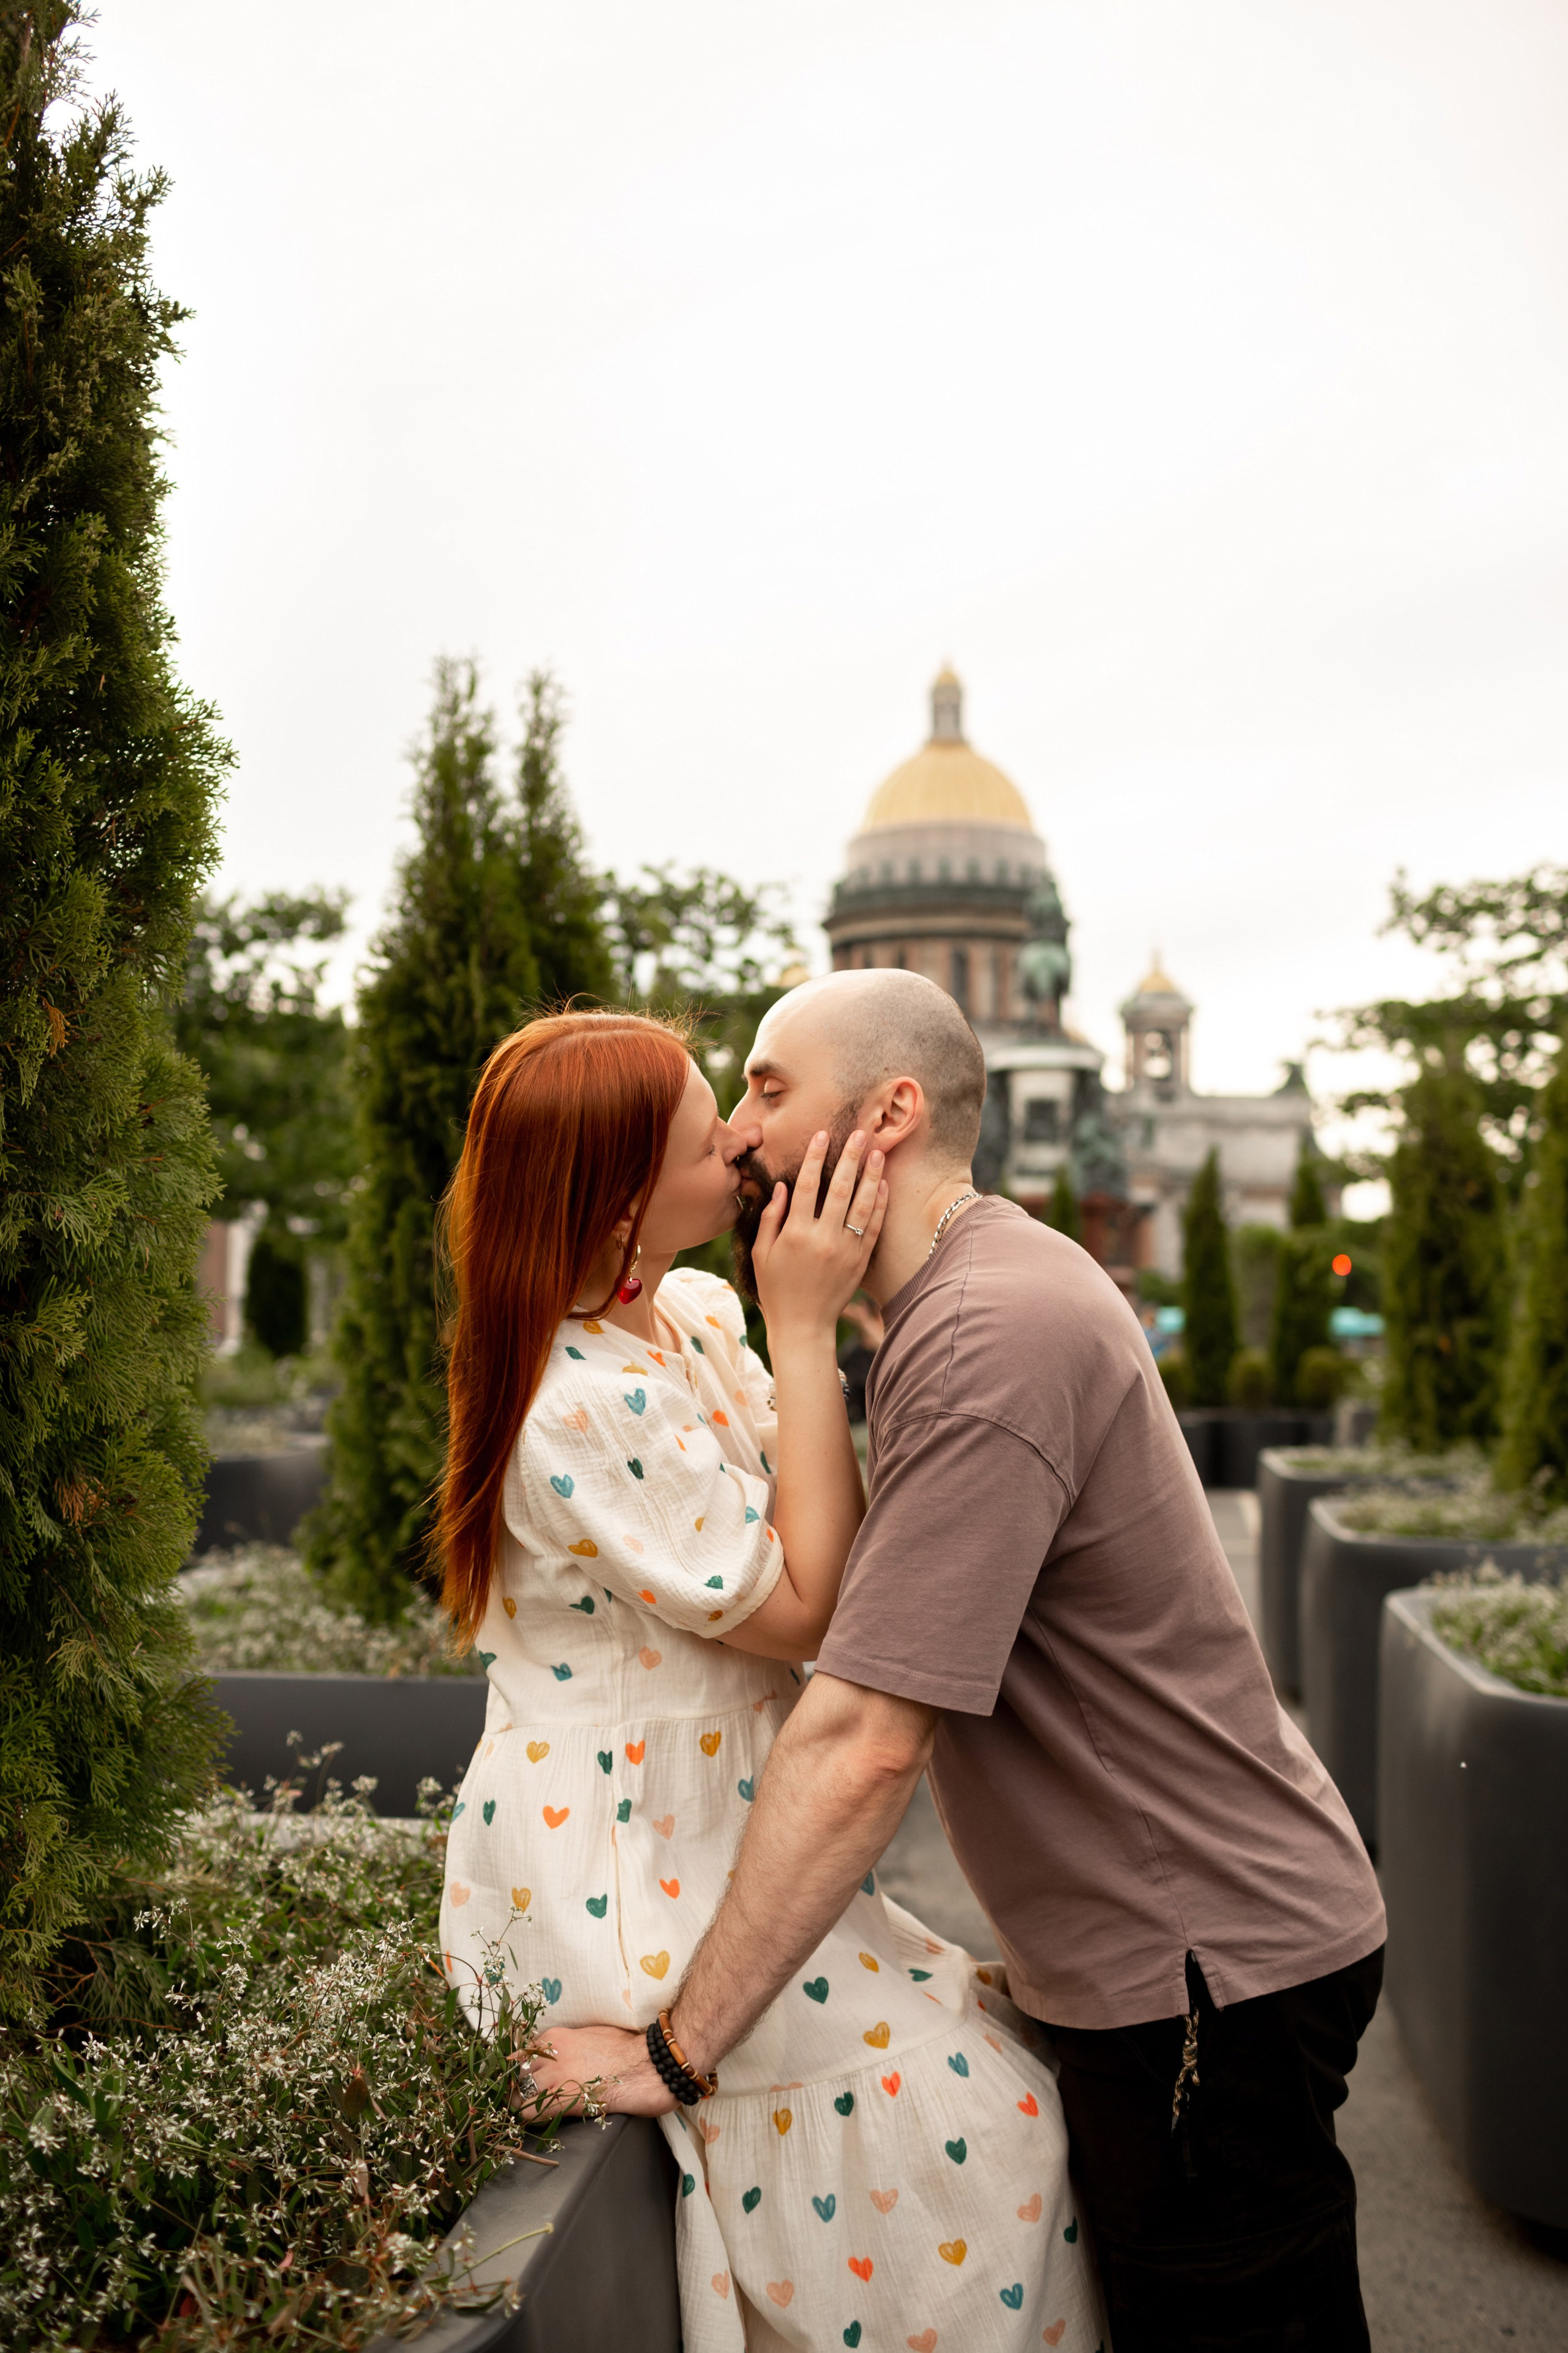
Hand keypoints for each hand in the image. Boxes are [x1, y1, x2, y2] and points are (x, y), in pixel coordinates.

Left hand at [527, 2022, 675, 2116]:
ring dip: (523, 2103)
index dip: (523, 2070)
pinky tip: (540, 2121)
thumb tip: (566, 2055)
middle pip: (517, 2073)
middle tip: (526, 2099)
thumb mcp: (594, 2034)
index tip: (526, 2080)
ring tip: (532, 2112)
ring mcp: (555, 2077)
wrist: (648, 2065)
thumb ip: (572, 2043)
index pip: (522, 2054)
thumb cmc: (628, 2049)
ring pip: (519, 2093)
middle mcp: (550, 2054)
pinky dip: (531, 2118)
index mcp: (557, 2037)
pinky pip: (531, 2112)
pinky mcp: (563, 2100)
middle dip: (518, 2087)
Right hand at [750, 1131, 888, 1339]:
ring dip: (871, 1176)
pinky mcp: (860, 1261)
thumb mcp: (762, 1253)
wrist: (803, 1326)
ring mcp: (845, 1250)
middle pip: (839, 1189)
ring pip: (862, 1205)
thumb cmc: (776, 1289)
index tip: (823, 1135)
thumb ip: (770, 1218)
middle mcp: (823, 1239)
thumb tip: (781, 1186)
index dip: (816, 1158)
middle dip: (850, 1158)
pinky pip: (873, 1227)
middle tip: (859, 1134)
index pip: (808, 1186)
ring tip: (877, 1153)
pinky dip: (880, 1205)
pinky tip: (883, 1185)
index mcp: (795, 1234)